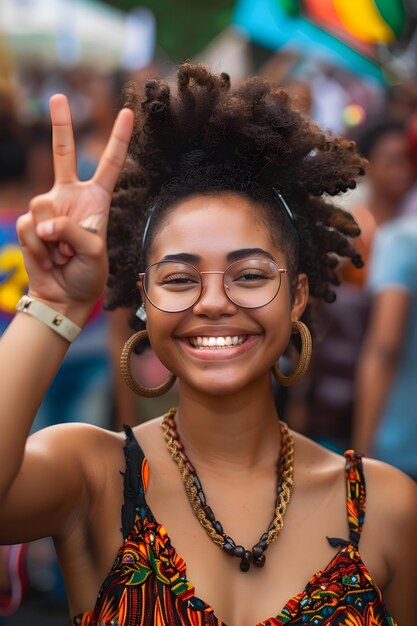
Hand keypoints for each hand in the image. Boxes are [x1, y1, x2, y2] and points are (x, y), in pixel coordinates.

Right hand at [17, 95, 133, 312]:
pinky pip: (29, 227)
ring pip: (42, 205)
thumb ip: (74, 232)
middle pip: (64, 154)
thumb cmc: (88, 275)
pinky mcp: (29, 224)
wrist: (63, 296)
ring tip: (63, 255)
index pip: (109, 166)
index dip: (118, 140)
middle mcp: (71, 198)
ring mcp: (48, 209)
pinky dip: (40, 248)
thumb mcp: (95, 253)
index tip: (128, 113)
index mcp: (96, 201)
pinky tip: (48, 258)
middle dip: (60, 125)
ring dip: (54, 237)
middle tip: (58, 97)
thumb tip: (46, 223)